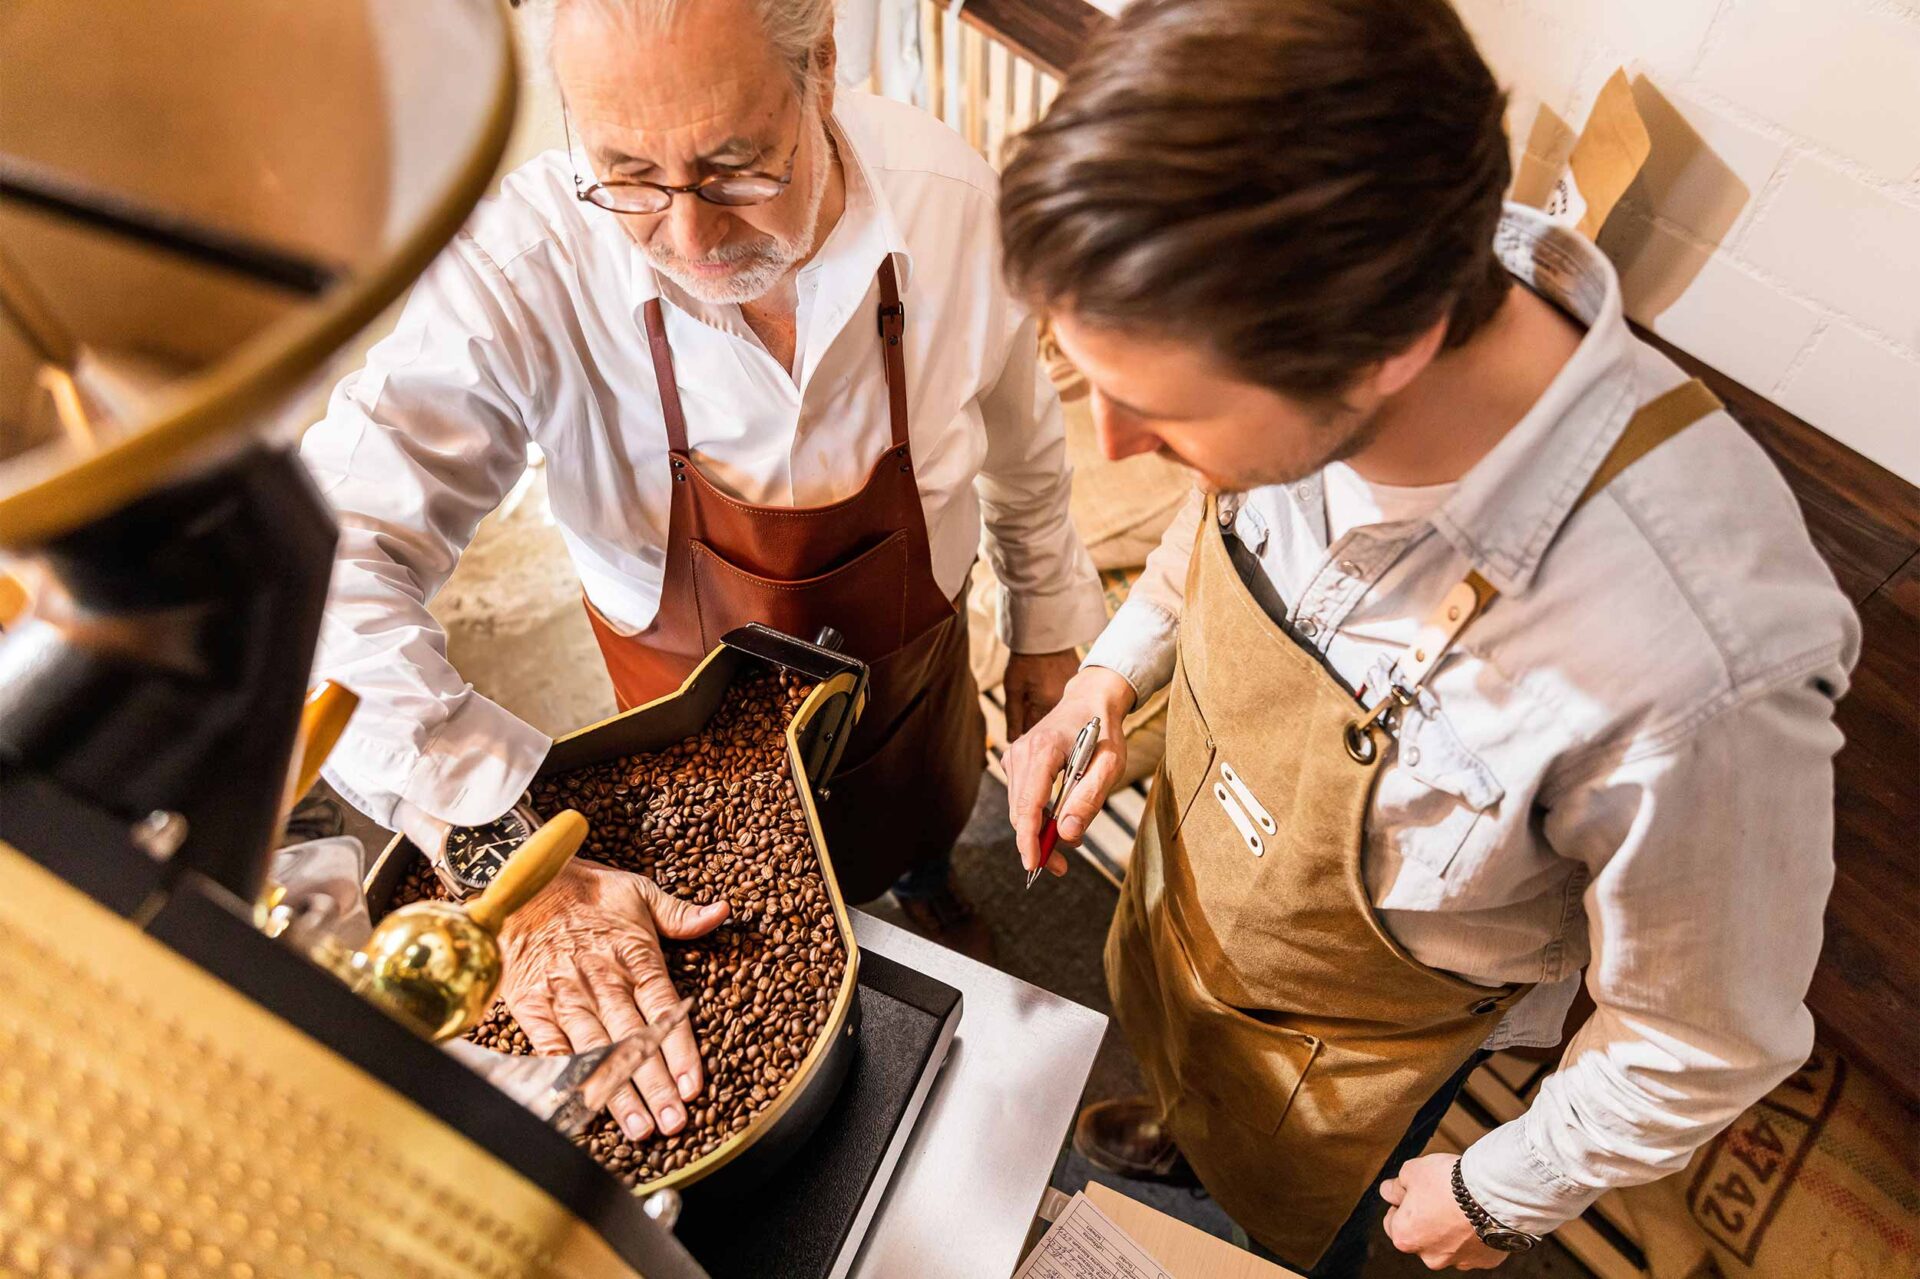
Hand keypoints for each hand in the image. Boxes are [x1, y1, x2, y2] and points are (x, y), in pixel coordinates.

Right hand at [496, 859, 729, 1140]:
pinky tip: (582, 1106)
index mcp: (633, 955)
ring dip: (617, 1090)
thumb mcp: (638, 890)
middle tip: (673, 1123)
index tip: (694, 1085)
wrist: (520, 877)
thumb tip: (722, 912)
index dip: (679, 1048)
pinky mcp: (531, 1004)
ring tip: (637, 1127)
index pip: (662, 1008)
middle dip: (654, 1084)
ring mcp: (565, 994)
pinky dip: (565, 1076)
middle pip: (633, 1038)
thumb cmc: (585, 888)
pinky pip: (550, 1046)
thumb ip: (680, 913)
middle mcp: (601, 979)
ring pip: (596, 1049)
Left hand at [1003, 648, 1083, 740]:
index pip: (1035, 733)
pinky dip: (1055, 702)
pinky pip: (1064, 704)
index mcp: (1046, 707)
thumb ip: (1013, 716)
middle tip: (1028, 706)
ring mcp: (1072, 697)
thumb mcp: (1013, 688)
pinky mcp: (1077, 689)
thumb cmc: (1026, 661)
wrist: (1045, 637)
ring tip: (1038, 694)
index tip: (1020, 725)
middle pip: (1049, 726)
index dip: (1025, 730)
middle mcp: (1063, 706)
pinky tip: (1049, 689)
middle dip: (1037, 722)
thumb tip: (1012, 739)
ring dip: (1047, 712)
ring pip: (1057, 716)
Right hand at [1005, 666, 1134, 877]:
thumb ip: (1089, 799)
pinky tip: (1058, 822)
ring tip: (1067, 844)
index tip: (1033, 866)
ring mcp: (1014, 756)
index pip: (1028, 804)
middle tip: (1062, 866)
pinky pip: (1021, 799)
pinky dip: (1036, 817)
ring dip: (1038, 832)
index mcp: (1043, 750)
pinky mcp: (1015, 762)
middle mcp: (1021, 752)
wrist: (1090, 700)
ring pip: (1018, 809)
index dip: (1028, 839)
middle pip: (1020, 812)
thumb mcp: (1110, 764)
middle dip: (1037, 843)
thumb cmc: (1104, 731)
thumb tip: (1067, 834)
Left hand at [1380, 1154, 1509, 1270]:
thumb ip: (1396, 1185)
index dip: (1400, 1205)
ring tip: (1461, 1204)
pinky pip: (1475, 1246)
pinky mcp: (1484, 1260)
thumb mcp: (1412, 1171)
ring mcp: (1459, 1261)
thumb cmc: (1447, 1183)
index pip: (1392, 1223)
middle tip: (1438, 1196)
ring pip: (1449, 1244)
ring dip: (1451, 1229)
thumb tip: (1389, 1190)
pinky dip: (1474, 1233)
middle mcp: (1430, 1256)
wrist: (1492, 1194)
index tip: (1410, 1192)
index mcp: (1405, 1237)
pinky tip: (1479, 1215)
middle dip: (1427, 1219)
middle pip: (1422, 1236)